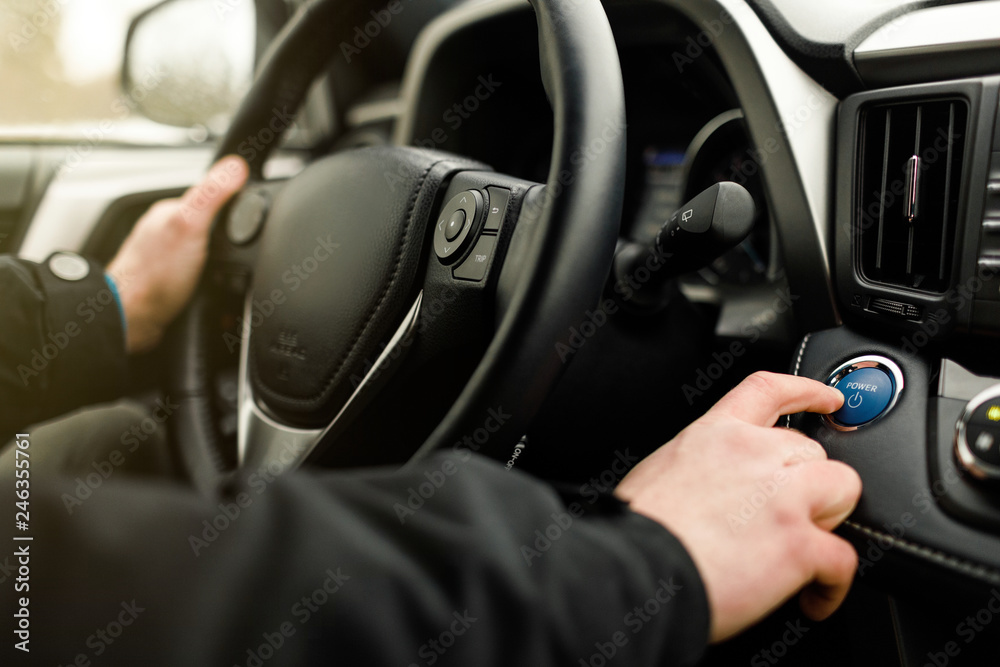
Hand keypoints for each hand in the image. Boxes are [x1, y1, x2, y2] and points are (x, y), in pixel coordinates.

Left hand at [107, 156, 248, 352]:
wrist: (131, 320)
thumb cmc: (152, 276)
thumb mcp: (189, 226)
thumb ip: (212, 194)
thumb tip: (237, 165)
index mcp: (172, 211)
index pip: (214, 196)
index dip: (238, 202)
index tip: (256, 211)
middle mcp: (169, 232)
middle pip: (214, 225)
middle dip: (234, 236)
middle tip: (247, 248)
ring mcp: (170, 258)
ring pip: (209, 251)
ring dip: (226, 261)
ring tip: (236, 270)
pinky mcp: (174, 282)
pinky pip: (205, 274)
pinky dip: (217, 280)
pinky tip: (219, 286)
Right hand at [616, 371, 860, 642]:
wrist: (636, 569)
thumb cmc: (639, 531)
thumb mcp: (662, 470)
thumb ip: (702, 467)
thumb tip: (716, 489)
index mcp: (715, 435)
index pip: (769, 391)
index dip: (807, 391)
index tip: (829, 400)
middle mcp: (754, 454)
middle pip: (813, 451)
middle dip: (806, 485)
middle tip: (782, 520)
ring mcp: (782, 496)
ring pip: (842, 488)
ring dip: (828, 519)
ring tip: (804, 550)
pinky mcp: (799, 543)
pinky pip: (843, 559)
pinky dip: (832, 585)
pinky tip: (814, 600)